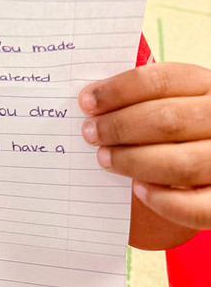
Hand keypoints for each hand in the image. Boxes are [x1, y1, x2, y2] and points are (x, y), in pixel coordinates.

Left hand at [79, 63, 210, 232]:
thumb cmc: (189, 126)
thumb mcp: (180, 100)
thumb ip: (148, 99)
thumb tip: (95, 105)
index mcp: (207, 86)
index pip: (160, 80)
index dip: (118, 90)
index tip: (87, 101)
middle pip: (168, 120)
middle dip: (120, 126)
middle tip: (90, 132)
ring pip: (181, 163)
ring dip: (134, 161)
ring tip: (105, 159)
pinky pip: (197, 206)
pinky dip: (165, 200)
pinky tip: (138, 190)